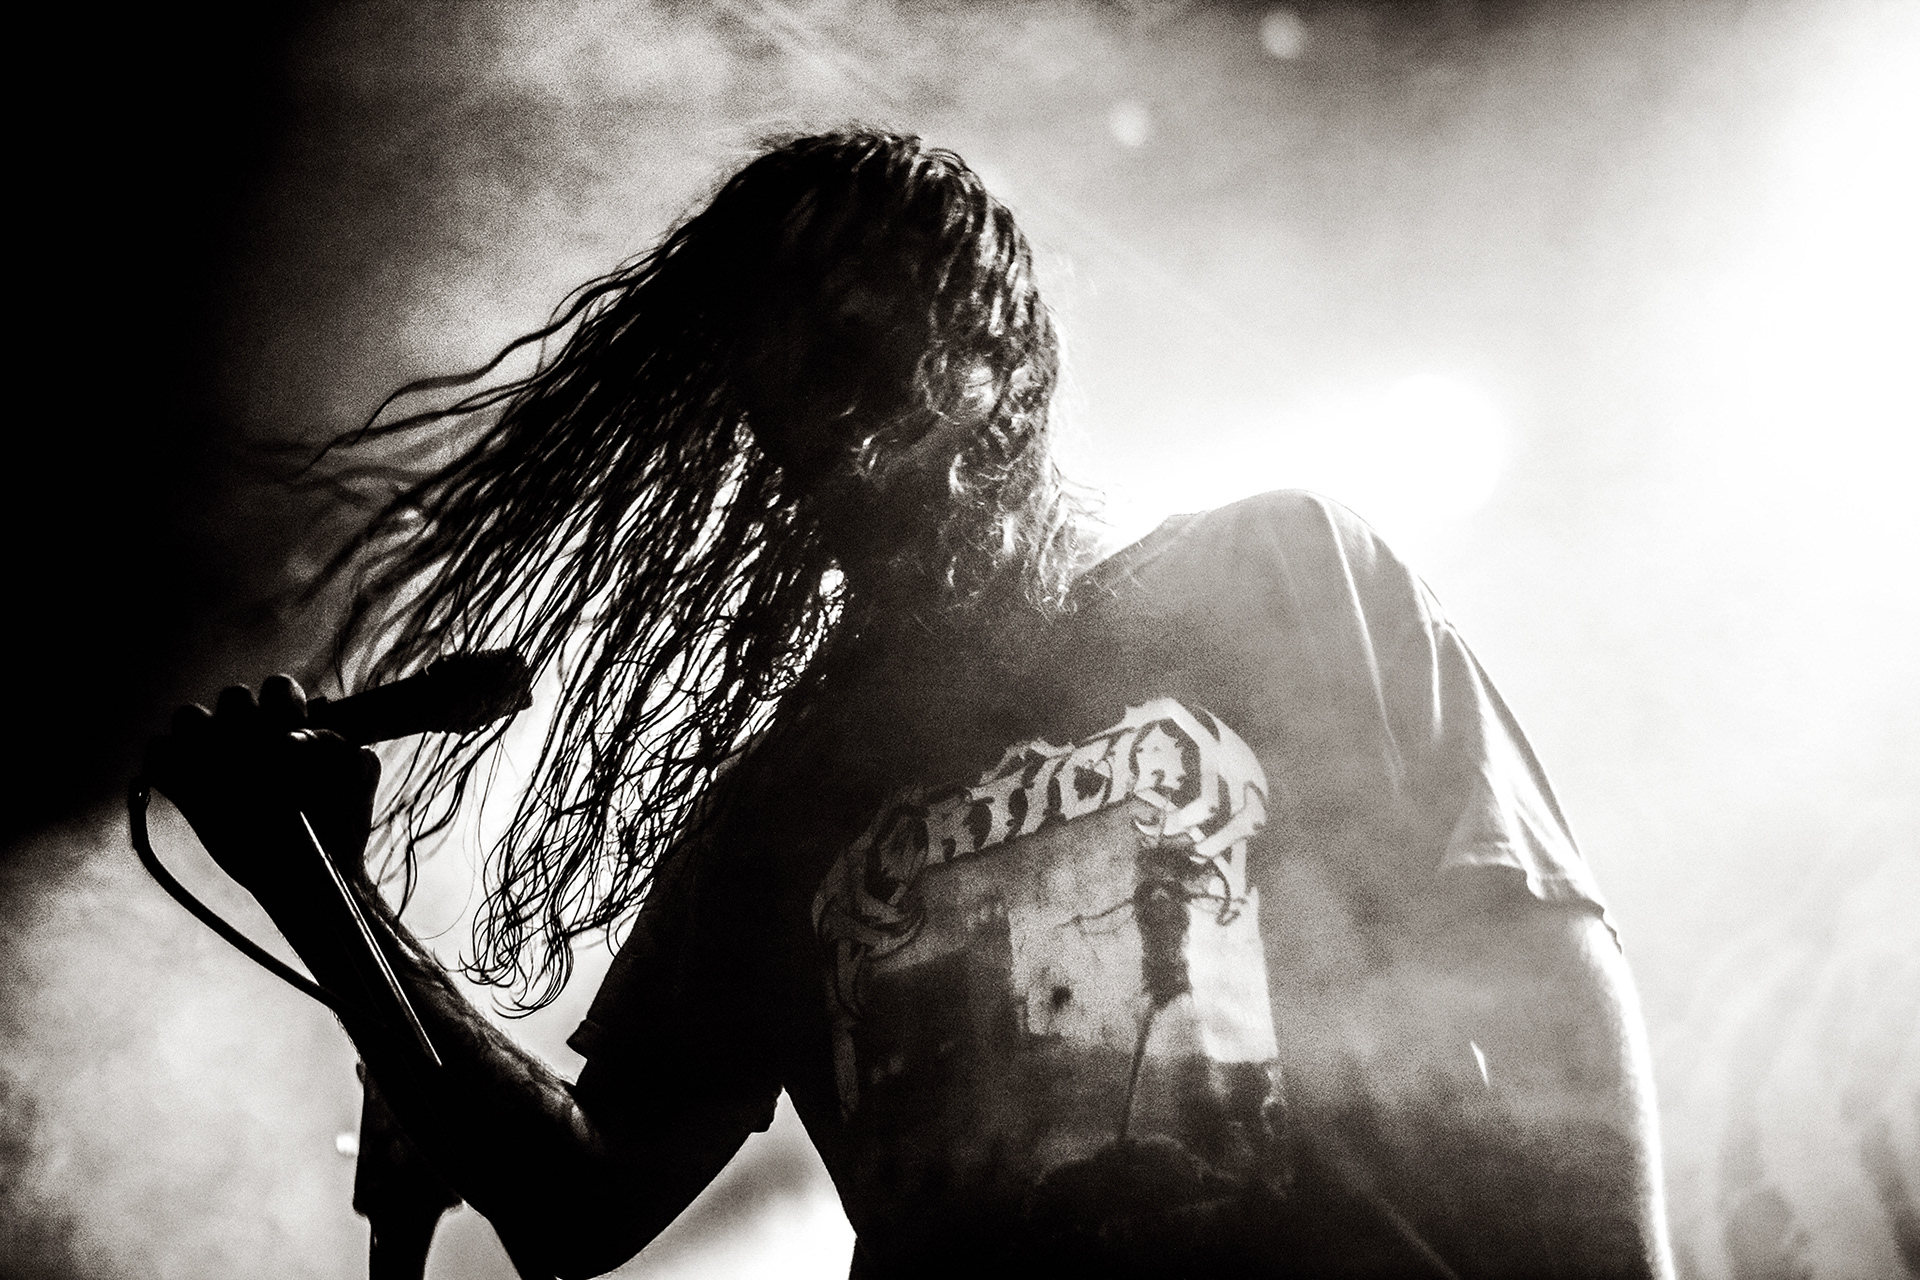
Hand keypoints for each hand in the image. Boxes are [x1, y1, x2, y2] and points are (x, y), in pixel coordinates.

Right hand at [143, 675, 380, 902]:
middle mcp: (249, 734)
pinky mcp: (185, 788)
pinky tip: (197, 792)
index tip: (293, 736)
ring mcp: (214, 759)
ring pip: (189, 716)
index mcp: (289, 723)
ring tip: (226, 773)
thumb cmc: (336, 823)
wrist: (310, 874)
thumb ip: (336, 745)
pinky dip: (168, 766)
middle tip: (260, 758)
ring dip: (202, 737)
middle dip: (247, 721)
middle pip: (233, 696)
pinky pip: (159, 753)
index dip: (285, 705)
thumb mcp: (355, 777)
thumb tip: (292, 739)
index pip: (277, 687)